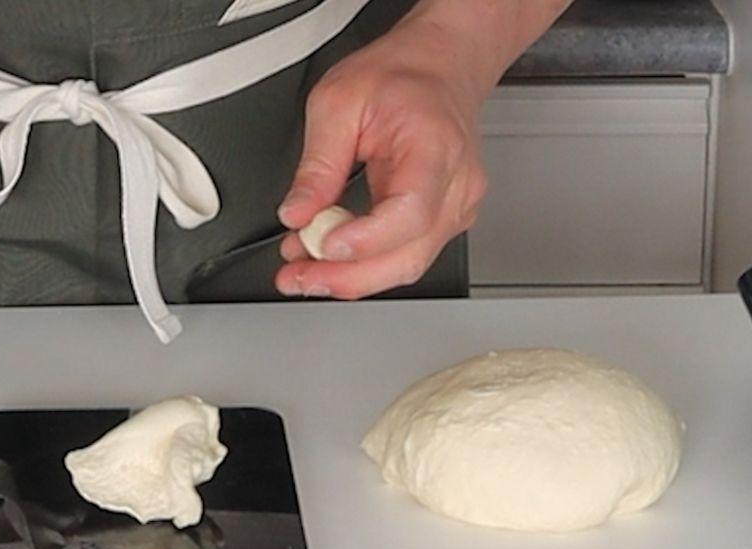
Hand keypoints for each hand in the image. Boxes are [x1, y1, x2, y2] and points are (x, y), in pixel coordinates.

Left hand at [275, 18, 489, 298]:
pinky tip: (326, 257)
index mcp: (434, 147)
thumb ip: (317, 165)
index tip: (322, 245)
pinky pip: (401, 255)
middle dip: (346, 277)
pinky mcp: (440, 221)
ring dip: (349, 276)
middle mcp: (455, 186)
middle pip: (408, 256)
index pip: (410, 212)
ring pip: (405, 265)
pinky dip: (361, 264)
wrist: (439, 67)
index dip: (365, 240)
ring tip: (301, 269)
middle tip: (297, 277)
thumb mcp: (337, 103)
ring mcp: (454, 208)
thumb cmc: (400, 77)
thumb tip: (296, 214)